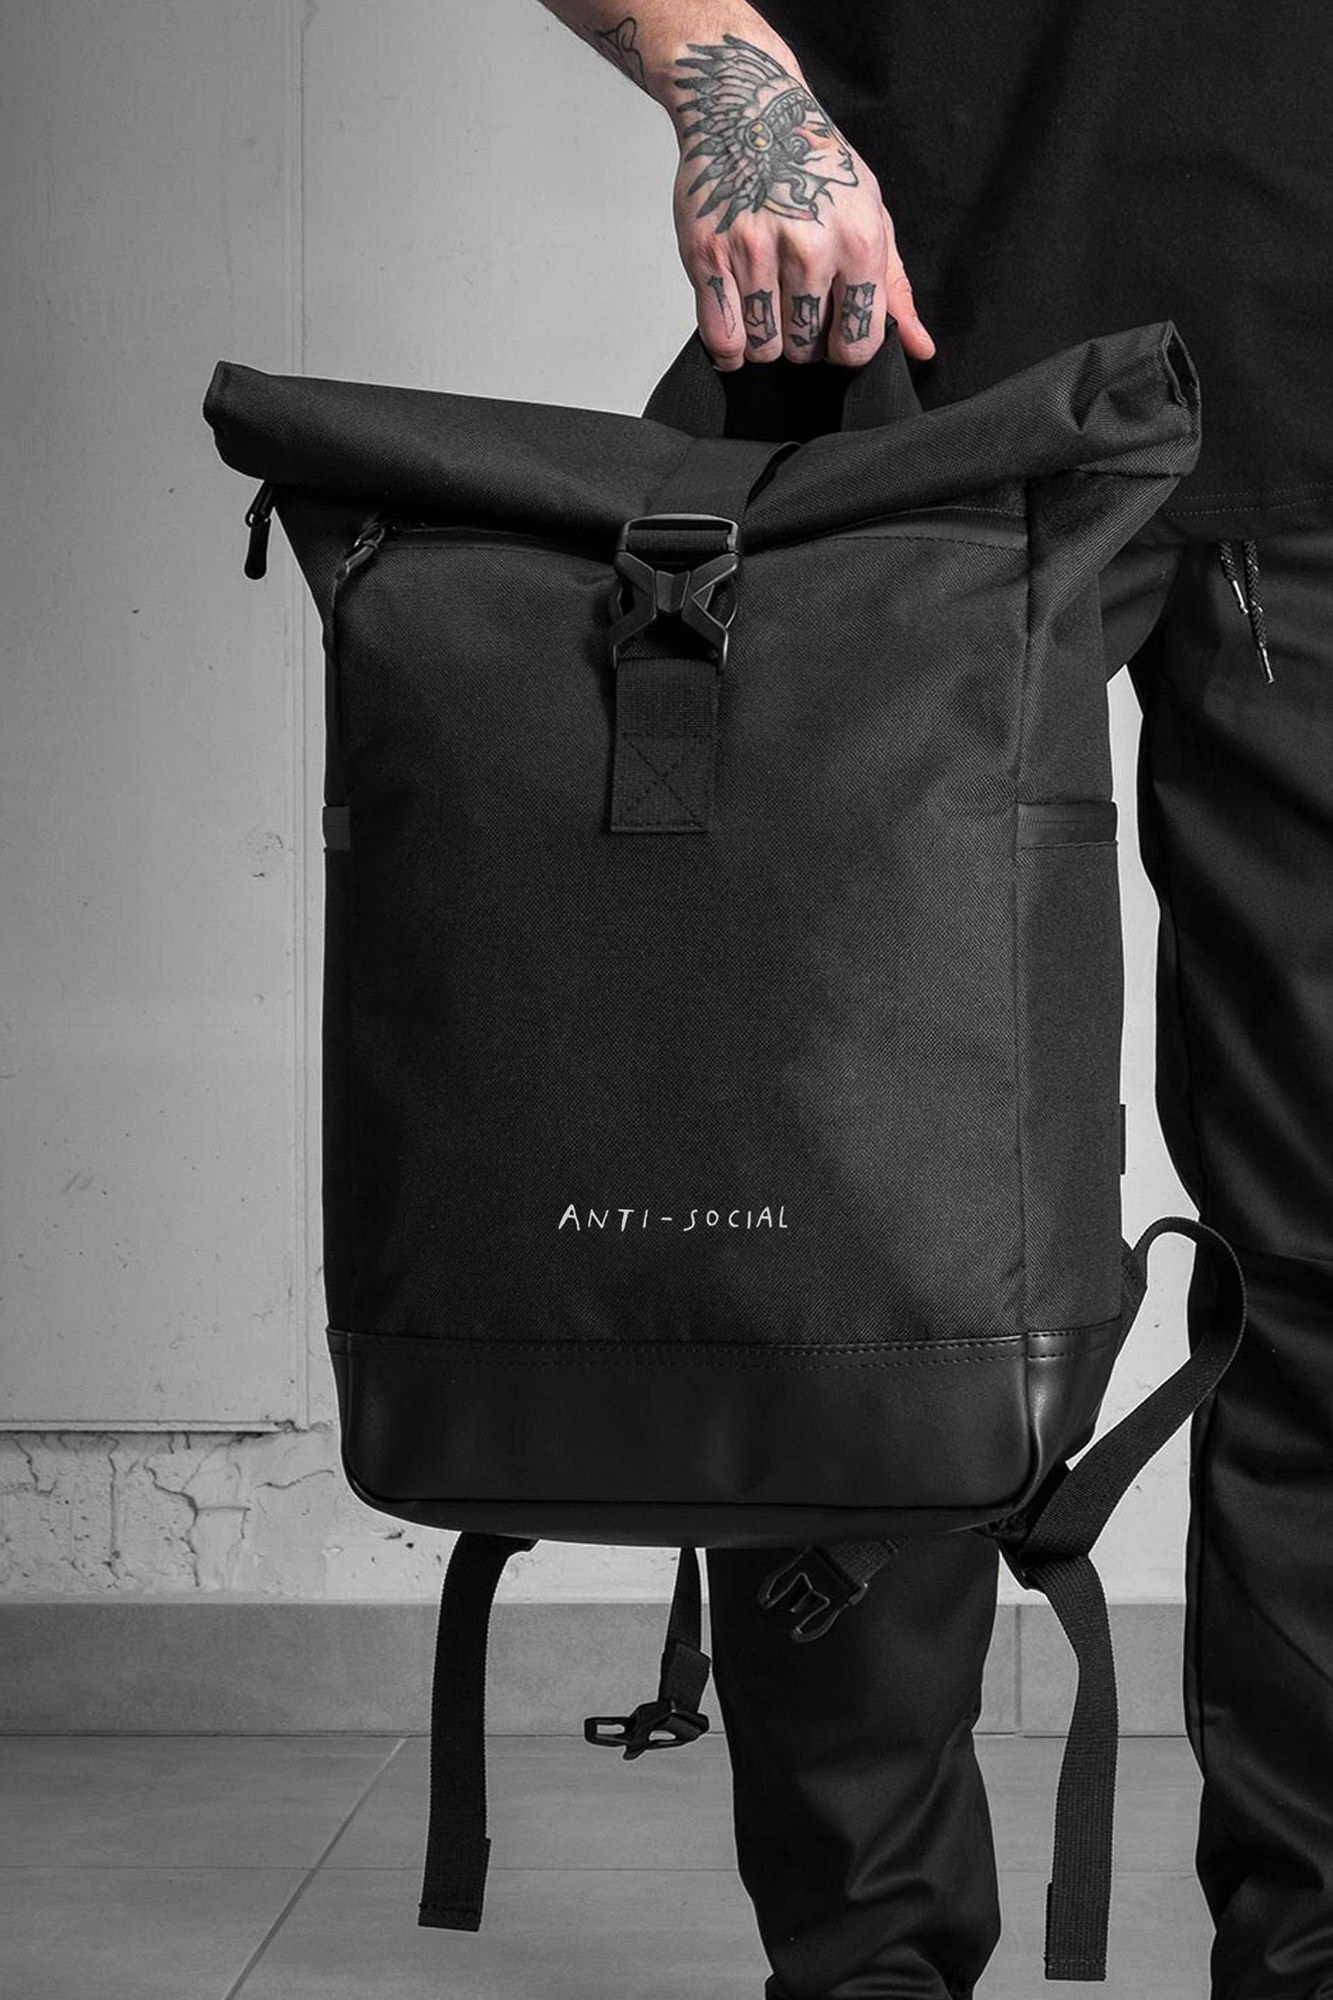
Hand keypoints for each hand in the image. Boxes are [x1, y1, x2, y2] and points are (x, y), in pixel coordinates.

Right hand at [664, 29, 935, 371]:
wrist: (746, 107)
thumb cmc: (813, 162)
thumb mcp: (870, 213)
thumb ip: (893, 288)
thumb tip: (921, 349)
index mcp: (858, 241)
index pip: (857, 343)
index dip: (845, 346)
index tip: (833, 329)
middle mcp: (808, 247)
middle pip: (805, 350)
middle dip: (801, 341)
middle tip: (794, 305)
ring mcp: (754, 252)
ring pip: (762, 348)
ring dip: (763, 340)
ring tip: (766, 306)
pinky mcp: (708, 255)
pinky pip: (721, 338)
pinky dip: (728, 348)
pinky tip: (737, 326)